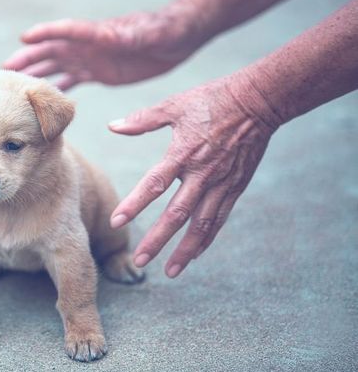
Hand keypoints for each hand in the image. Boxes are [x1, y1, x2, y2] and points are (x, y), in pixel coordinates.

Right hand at [3, 3, 207, 90]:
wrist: (174, 40)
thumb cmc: (161, 32)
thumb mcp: (145, 34)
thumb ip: (128, 36)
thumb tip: (111, 36)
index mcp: (96, 33)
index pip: (65, 31)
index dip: (45, 34)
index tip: (23, 39)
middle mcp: (87, 45)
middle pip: (51, 51)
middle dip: (29, 59)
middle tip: (5, 69)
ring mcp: (90, 59)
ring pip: (56, 67)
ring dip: (36, 75)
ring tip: (15, 86)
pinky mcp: (98, 72)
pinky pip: (72, 81)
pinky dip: (57, 89)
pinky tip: (44, 101)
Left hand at [108, 75, 277, 277]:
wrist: (258, 101)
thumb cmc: (212, 100)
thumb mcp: (175, 105)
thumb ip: (143, 119)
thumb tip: (112, 126)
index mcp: (183, 153)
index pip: (154, 184)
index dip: (135, 204)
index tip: (116, 222)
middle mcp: (203, 174)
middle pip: (177, 214)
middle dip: (158, 240)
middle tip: (139, 260)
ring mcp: (222, 184)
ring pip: (202, 225)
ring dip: (185, 250)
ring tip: (169, 271)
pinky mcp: (236, 188)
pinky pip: (219, 219)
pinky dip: (206, 239)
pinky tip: (194, 254)